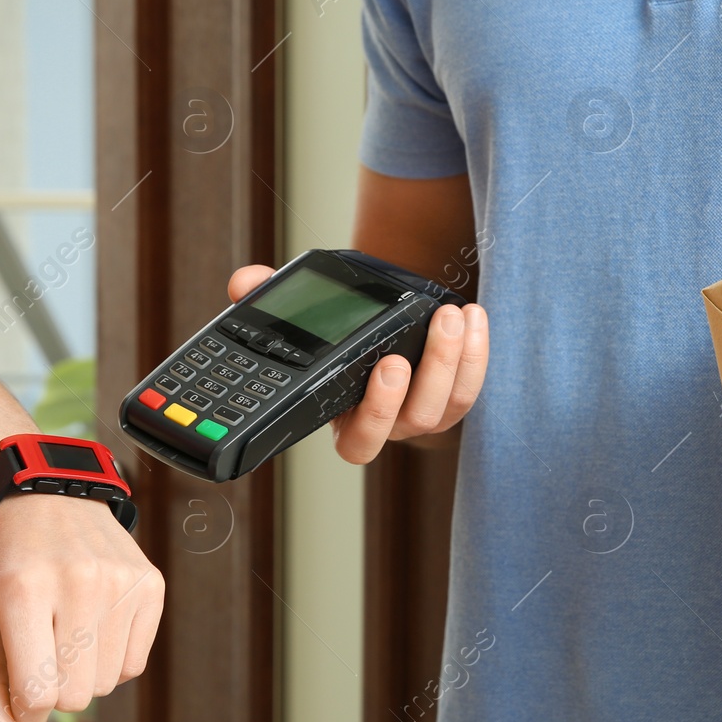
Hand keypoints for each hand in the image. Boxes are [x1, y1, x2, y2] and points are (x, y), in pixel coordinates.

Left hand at [0, 493, 163, 721]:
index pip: (36, 693)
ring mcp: (120, 581)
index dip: (24, 719)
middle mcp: (78, 582)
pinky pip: (134, 663)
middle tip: (40, 655)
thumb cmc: (9, 567)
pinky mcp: (150, 584)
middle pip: (75, 696)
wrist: (50, 499)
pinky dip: (112, 658)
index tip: (18, 711)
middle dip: (53, 691)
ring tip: (67, 633)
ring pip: (107, 684)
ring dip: (83, 675)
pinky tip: (95, 624)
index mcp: (23, 591)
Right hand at [227, 265, 488, 463]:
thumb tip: (244, 281)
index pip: (359, 440)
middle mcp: (388, 425)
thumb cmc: (330, 330)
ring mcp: (422, 414)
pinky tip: (474, 316)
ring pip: (446, 405)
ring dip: (453, 359)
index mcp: (344, 419)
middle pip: (413, 419)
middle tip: (430, 328)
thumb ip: (265, 298)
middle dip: (426, 375)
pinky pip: (469, 387)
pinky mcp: (452, 398)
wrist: (368, 323)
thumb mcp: (296, 314)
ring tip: (452, 315)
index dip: (375, 412)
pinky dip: (477, 353)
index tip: (385, 365)